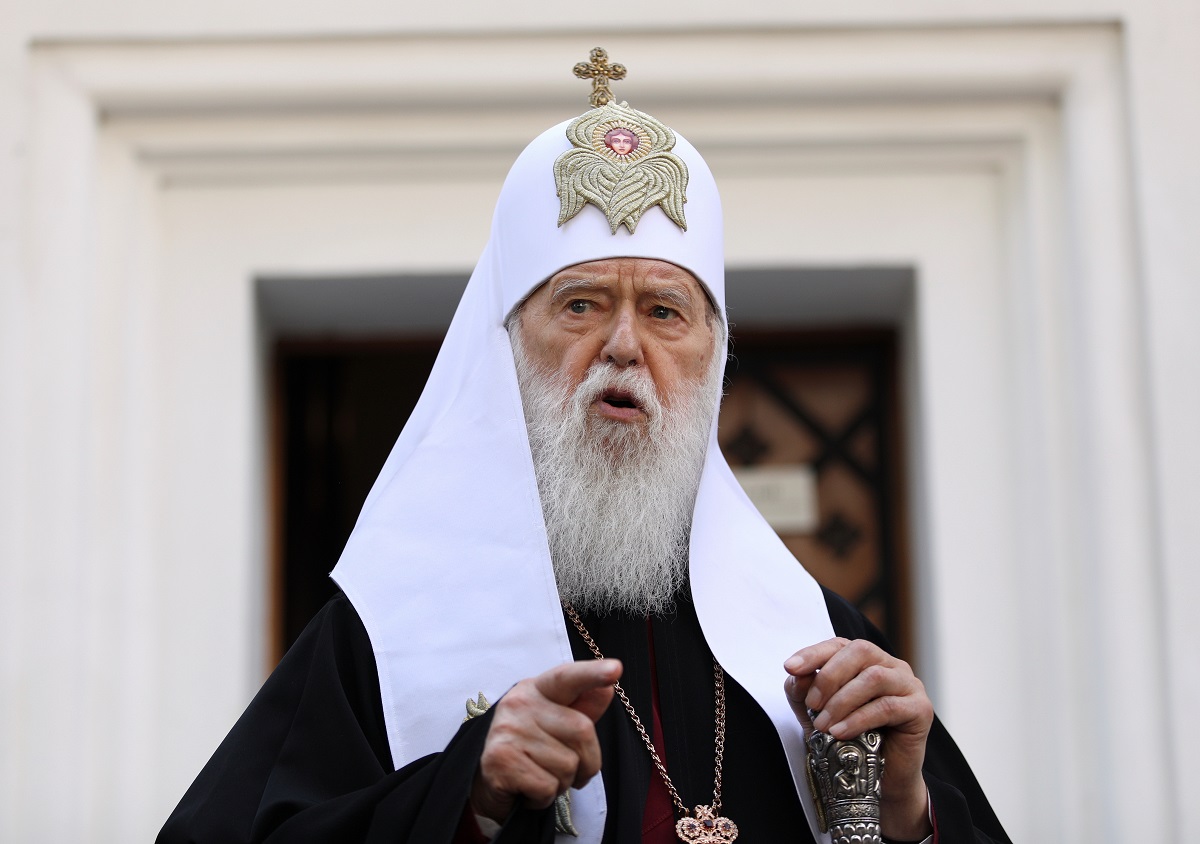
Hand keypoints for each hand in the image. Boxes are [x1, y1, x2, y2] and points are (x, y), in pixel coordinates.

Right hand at [471, 659, 620, 822]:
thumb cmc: (529, 751)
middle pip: (583, 732)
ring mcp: (508, 730)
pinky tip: (527, 790)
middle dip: (586, 763)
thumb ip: (582, 709)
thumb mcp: (555, 725)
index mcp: (536, 689)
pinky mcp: (501, 760)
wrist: (484, 784)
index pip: (567, 677)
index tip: (616, 669)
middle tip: (564, 771)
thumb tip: (607, 691)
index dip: (592, 674)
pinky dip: (543, 798)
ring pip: (568, 766)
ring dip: (561, 783)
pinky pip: (547, 787)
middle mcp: (519, 704)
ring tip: (539, 776)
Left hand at [783, 638, 932, 840]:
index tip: (790, 668)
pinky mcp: (921, 709)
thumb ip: (804, 691)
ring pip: (874, 677)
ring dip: (842, 701)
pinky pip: (888, 706)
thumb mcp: (818, 712)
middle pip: (860, 652)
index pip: (840, 644)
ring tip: (823, 724)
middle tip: (812, 704)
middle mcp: (891, 666)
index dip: (814, 653)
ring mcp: (909, 685)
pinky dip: (858, 718)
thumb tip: (796, 675)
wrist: (882, 779)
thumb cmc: (851, 739)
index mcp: (867, 660)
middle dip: (830, 676)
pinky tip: (840, 732)